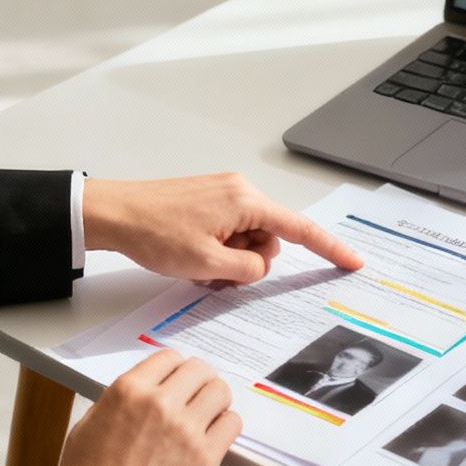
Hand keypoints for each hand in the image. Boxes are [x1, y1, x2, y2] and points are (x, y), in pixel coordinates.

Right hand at [50, 349, 240, 465]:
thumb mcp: (87, 428)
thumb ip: (116, 404)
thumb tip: (139, 395)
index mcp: (128, 391)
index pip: (168, 358)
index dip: (174, 369)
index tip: (176, 381)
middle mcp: (160, 403)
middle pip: (199, 370)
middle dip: (197, 381)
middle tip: (193, 398)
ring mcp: (186, 429)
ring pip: (220, 392)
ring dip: (214, 401)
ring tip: (205, 416)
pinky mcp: (205, 457)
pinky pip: (232, 424)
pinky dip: (225, 426)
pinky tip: (213, 436)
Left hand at [83, 173, 364, 284]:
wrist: (114, 213)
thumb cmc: (154, 233)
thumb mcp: (208, 264)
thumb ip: (248, 270)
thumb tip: (260, 267)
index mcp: (246, 202)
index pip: (300, 229)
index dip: (329, 248)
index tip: (352, 261)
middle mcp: (239, 191)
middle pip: (270, 239)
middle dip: (251, 263)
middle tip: (216, 273)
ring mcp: (223, 194)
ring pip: (248, 240)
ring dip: (230, 260)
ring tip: (198, 267)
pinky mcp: (208, 201)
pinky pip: (229, 232)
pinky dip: (218, 251)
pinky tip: (193, 257)